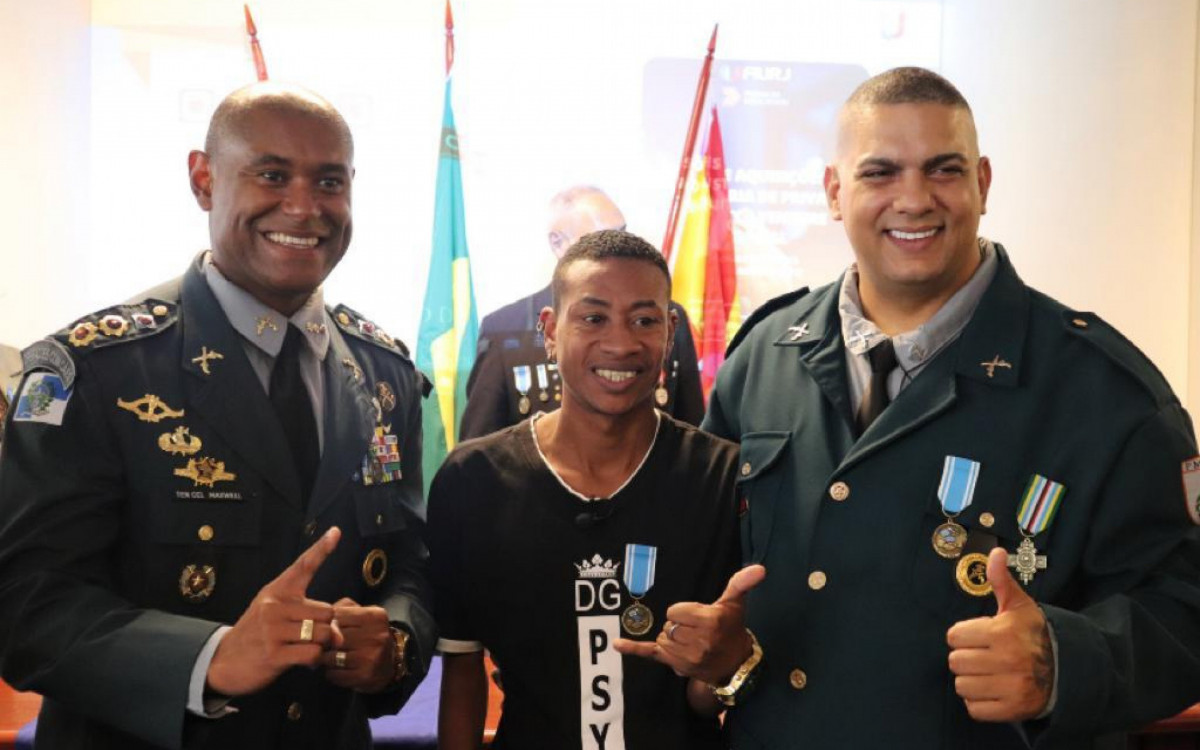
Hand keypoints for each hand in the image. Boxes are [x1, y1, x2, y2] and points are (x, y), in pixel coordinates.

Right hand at [206, 528, 340, 695]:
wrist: (222, 661)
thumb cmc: (258, 635)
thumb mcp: (277, 615)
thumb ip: (311, 618)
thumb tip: (338, 635)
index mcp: (277, 590)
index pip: (303, 565)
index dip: (321, 549)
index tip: (335, 532)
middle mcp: (275, 605)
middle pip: (327, 611)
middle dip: (326, 627)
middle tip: (311, 637)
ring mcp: (273, 629)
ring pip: (323, 633)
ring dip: (322, 645)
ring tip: (306, 649)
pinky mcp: (274, 653)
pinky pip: (313, 653)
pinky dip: (315, 660)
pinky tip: (305, 662)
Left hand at [322, 598, 395, 692]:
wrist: (391, 662)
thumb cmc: (370, 634)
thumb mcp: (363, 614)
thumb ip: (343, 607)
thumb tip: (321, 619)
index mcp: (375, 616)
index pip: (337, 615)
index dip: (327, 623)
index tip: (326, 629)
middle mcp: (376, 636)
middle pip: (333, 638)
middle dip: (324, 642)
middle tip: (323, 646)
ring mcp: (371, 657)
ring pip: (331, 657)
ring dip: (325, 659)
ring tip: (329, 657)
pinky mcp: (364, 676)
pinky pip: (334, 674)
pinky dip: (330, 673)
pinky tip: (336, 669)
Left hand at [614, 564, 764, 684]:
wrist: (734, 664)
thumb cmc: (731, 628)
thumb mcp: (735, 604)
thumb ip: (741, 583)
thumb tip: (759, 568)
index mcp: (709, 621)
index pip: (675, 610)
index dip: (684, 612)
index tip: (698, 617)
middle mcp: (698, 641)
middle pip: (668, 624)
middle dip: (678, 625)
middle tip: (695, 630)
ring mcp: (686, 656)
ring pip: (662, 637)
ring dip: (671, 637)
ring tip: (690, 641)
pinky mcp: (676, 666)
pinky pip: (649, 653)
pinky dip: (633, 649)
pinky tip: (617, 644)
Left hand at [946, 547, 1053, 721]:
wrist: (1068, 669)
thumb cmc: (1035, 634)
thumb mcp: (1019, 605)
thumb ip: (1001, 580)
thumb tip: (995, 553)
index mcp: (1002, 633)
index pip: (954, 636)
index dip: (963, 636)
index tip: (977, 637)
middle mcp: (1006, 660)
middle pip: (955, 662)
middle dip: (966, 658)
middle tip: (983, 656)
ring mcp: (1010, 687)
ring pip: (962, 686)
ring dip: (971, 681)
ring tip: (988, 673)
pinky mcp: (1012, 709)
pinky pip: (975, 709)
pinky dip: (980, 702)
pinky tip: (993, 690)